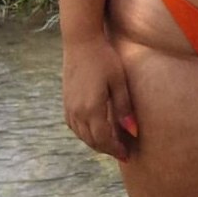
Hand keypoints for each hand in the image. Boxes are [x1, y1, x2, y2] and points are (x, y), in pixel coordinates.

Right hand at [62, 36, 136, 161]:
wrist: (81, 41)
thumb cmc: (103, 58)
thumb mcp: (118, 81)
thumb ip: (124, 107)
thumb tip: (132, 130)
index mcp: (92, 109)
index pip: (104, 139)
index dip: (115, 149)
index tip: (127, 154)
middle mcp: (77, 112)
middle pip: (92, 140)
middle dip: (107, 149)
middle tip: (121, 151)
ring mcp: (69, 107)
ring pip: (81, 135)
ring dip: (95, 142)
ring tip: (110, 143)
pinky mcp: (65, 101)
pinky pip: (74, 126)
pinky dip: (85, 133)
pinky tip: (94, 129)